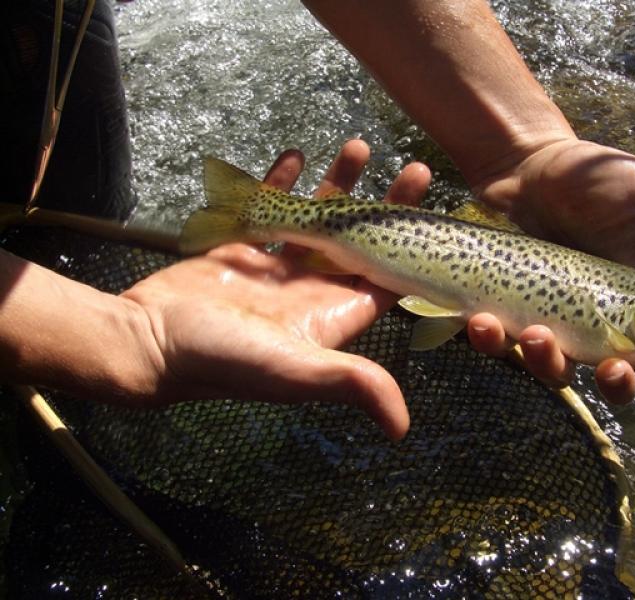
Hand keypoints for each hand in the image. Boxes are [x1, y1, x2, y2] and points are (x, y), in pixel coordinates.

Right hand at [120, 141, 430, 439]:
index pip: (388, 276)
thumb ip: (349, 382)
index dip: (415, 248)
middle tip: (413, 168)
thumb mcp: (291, 370)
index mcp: (333, 314)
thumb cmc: (221, 359)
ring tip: (360, 147)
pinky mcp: (240, 248)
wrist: (149, 342)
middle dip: (387, 206)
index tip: (436, 212)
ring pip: (319, 219)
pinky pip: (269, 207)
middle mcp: (312, 289)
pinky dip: (282, 182)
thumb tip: (401, 428)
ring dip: (339, 186)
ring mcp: (276, 268)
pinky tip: (298, 155)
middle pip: (362, 242)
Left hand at [465, 138, 634, 406]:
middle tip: (613, 368)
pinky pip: (504, 341)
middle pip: (616, 374)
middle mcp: (600, 316)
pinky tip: (483, 322)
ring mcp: (553, 315)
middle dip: (617, 384)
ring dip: (548, 363)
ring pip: (557, 367)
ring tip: (538, 334)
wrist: (522, 161)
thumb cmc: (591, 173)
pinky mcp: (511, 309)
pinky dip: (494, 340)